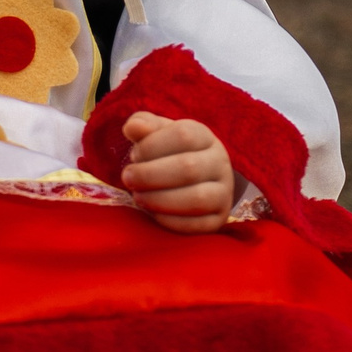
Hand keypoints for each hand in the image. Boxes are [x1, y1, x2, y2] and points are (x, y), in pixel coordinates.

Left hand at [118, 112, 235, 233]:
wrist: (197, 182)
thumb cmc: (169, 154)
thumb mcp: (157, 135)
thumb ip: (143, 126)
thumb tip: (133, 127)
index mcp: (204, 137)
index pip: (183, 135)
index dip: (152, 146)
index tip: (134, 155)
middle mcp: (220, 163)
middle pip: (189, 168)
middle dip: (150, 175)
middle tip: (127, 179)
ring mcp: (224, 193)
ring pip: (197, 198)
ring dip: (160, 199)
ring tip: (138, 197)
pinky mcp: (219, 219)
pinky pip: (198, 225)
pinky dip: (171, 221)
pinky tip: (152, 214)